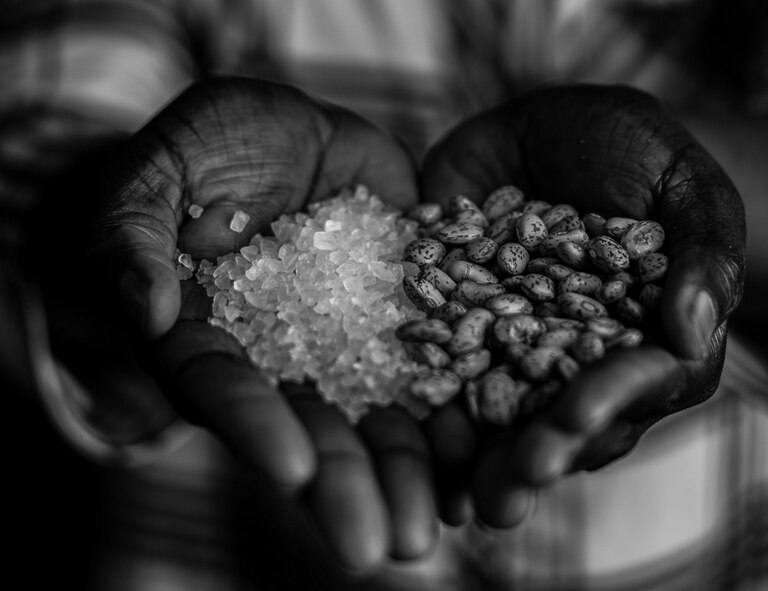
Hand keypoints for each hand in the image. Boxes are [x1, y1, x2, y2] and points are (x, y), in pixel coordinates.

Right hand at [90, 77, 435, 569]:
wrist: (285, 133)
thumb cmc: (202, 149)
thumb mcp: (155, 175)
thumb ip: (134, 236)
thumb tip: (144, 310)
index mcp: (211, 336)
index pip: (224, 386)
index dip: (255, 425)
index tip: (292, 469)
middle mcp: (284, 354)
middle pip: (311, 424)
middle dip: (345, 484)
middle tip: (383, 546)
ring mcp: (349, 336)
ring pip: (379, 411)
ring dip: (410, 469)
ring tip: (440, 526)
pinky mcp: (407, 308)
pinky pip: (437, 360)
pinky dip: (457, 407)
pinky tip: (486, 454)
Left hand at [420, 84, 745, 526]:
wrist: (542, 132)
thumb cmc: (631, 153)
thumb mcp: (681, 184)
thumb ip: (705, 253)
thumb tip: (692, 336)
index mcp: (641, 341)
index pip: (636, 384)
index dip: (610, 402)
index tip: (578, 416)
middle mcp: (573, 361)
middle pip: (561, 420)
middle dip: (536, 453)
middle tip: (508, 482)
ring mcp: (508, 351)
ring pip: (497, 414)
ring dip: (476, 456)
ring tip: (454, 491)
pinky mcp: (451, 328)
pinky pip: (435, 369)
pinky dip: (421, 400)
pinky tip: (403, 430)